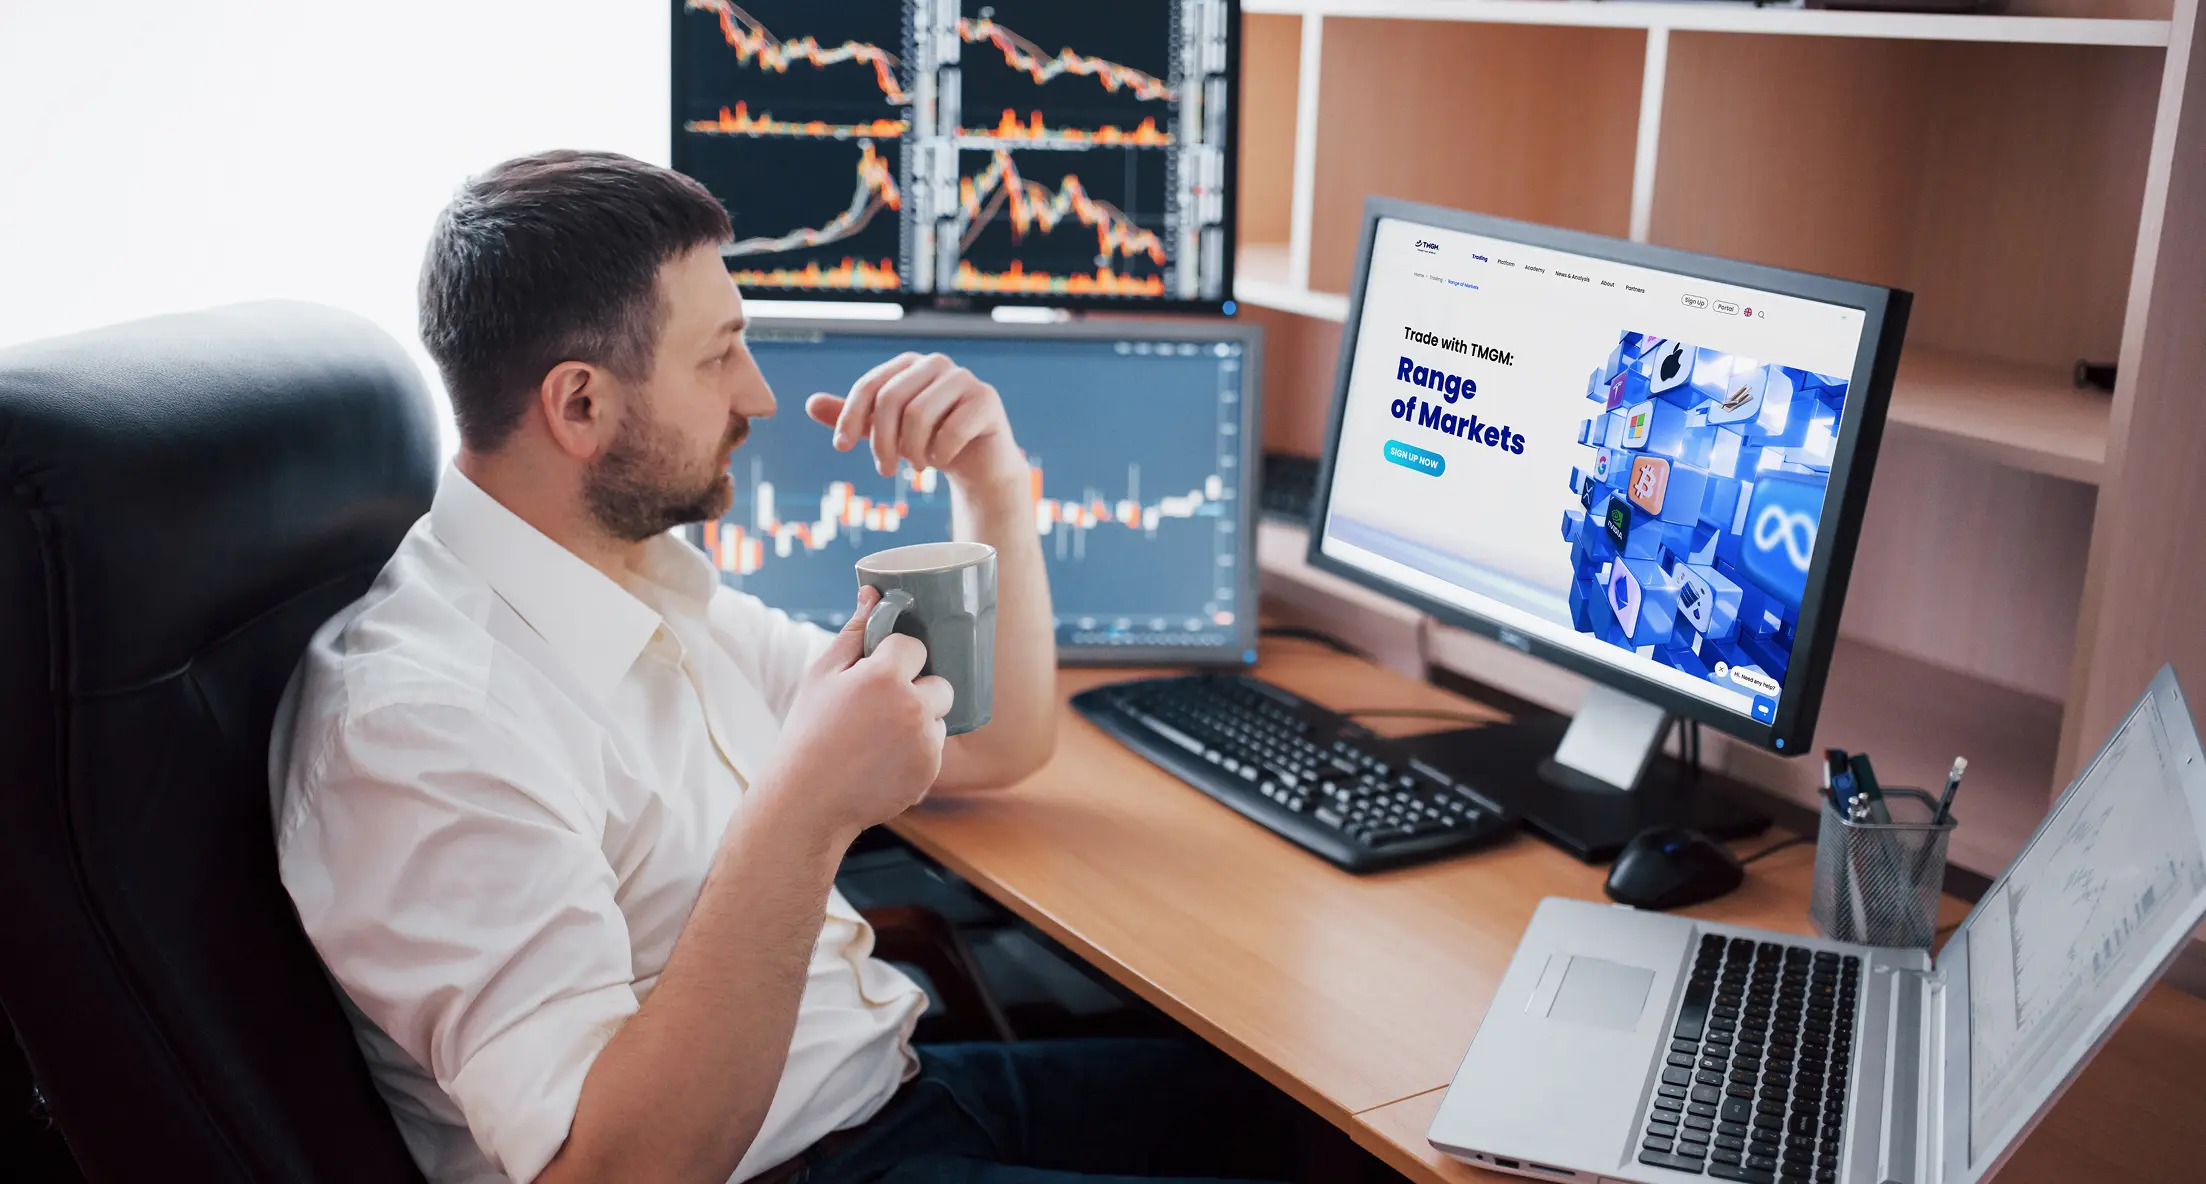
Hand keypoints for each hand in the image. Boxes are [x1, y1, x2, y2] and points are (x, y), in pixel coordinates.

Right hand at [756, 587, 954, 845]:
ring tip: (880, 736)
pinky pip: (935, 748)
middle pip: (940, 682)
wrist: (808, 800)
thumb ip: (854, 633)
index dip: (896, 658)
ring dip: (920, 720)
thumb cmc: (809, 732)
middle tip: (881, 706)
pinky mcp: (930, 771)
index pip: (914, 646)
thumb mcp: (822, 676)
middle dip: (918, 689)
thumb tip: (872, 593)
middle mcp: (912, 707)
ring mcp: (925, 742)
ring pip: (939, 717)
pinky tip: (884, 759)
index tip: (876, 673)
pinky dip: (917, 751)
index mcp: (884, 677)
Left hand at [804, 352, 1026, 488]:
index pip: (870, 385)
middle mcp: (936, 363)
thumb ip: (854, 417)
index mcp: (909, 365)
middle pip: (891, 399)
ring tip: (917, 465)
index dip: (850, 416)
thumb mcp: (887, 431)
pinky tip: (940, 461)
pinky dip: (940, 454)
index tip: (840, 447)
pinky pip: (951, 429)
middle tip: (885, 470)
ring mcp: (964, 379)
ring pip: (919, 414)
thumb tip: (810, 403)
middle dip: (882, 441)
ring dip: (912, 450)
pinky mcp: (986, 399)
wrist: (978, 463)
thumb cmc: (930, 441)